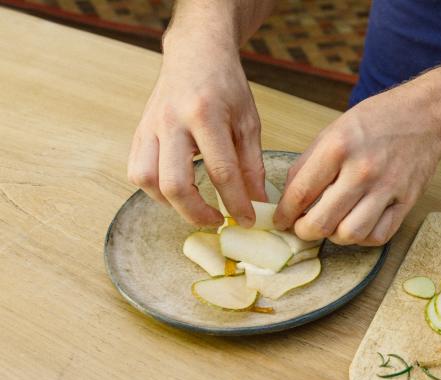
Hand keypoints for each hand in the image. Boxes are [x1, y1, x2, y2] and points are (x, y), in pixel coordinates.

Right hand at [127, 35, 264, 227]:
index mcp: (206, 115)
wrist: (196, 53)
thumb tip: (258, 203)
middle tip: (218, 219)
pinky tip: (177, 191)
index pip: (221, 171)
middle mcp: (172, 121)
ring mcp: (150, 126)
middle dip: (197, 213)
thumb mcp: (248, 122)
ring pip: (147, 180)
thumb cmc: (226, 86)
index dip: (236, 203)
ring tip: (196, 206)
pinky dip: (155, 190)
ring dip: (171, 203)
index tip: (248, 220)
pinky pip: (137, 170)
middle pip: (175, 184)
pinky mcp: (139, 131)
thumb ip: (252, 165)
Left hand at [274, 81, 440, 245]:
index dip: (285, 214)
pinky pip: (378, 235)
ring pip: (350, 234)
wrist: (424, 115)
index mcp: (338, 147)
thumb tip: (288, 199)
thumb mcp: (332, 131)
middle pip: (322, 222)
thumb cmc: (375, 121)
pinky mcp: (407, 201)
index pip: (300, 193)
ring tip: (331, 225)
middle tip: (303, 227)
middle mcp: (362, 170)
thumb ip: (307, 164)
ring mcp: (387, 188)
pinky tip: (357, 224)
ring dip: (334, 236)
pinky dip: (363, 237)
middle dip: (304, 231)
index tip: (281, 220)